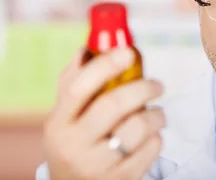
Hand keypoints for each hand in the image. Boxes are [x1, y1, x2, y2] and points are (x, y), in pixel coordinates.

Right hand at [43, 48, 165, 179]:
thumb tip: (86, 49)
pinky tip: (150, 137)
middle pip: (113, 105)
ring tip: (157, 114)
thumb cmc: (74, 144)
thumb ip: (74, 83)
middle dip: (142, 88)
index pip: (78, 88)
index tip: (128, 51)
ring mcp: (97, 166)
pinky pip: (151, 149)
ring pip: (138, 127)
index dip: (105, 65)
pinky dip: (157, 137)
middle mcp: (73, 146)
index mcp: (58, 124)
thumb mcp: (65, 119)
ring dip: (156, 114)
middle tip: (157, 85)